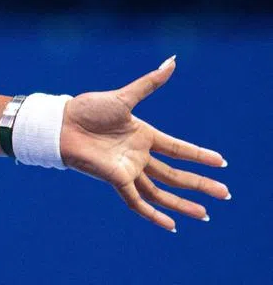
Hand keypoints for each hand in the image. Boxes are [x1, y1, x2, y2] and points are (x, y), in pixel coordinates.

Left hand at [58, 56, 229, 231]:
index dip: (199, 156)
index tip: (221, 162)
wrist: (61, 124)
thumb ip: (150, 83)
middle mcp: (138, 154)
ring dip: (183, 203)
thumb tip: (173, 61)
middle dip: (200, 184)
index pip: (178, 149)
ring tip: (205, 214)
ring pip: (162, 191)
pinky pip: (137, 201)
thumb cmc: (87, 108)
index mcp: (143, 135)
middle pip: (175, 174)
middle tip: (225, 193)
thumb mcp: (124, 97)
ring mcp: (128, 168)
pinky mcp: (116, 179)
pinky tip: (171, 226)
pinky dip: (153, 214)